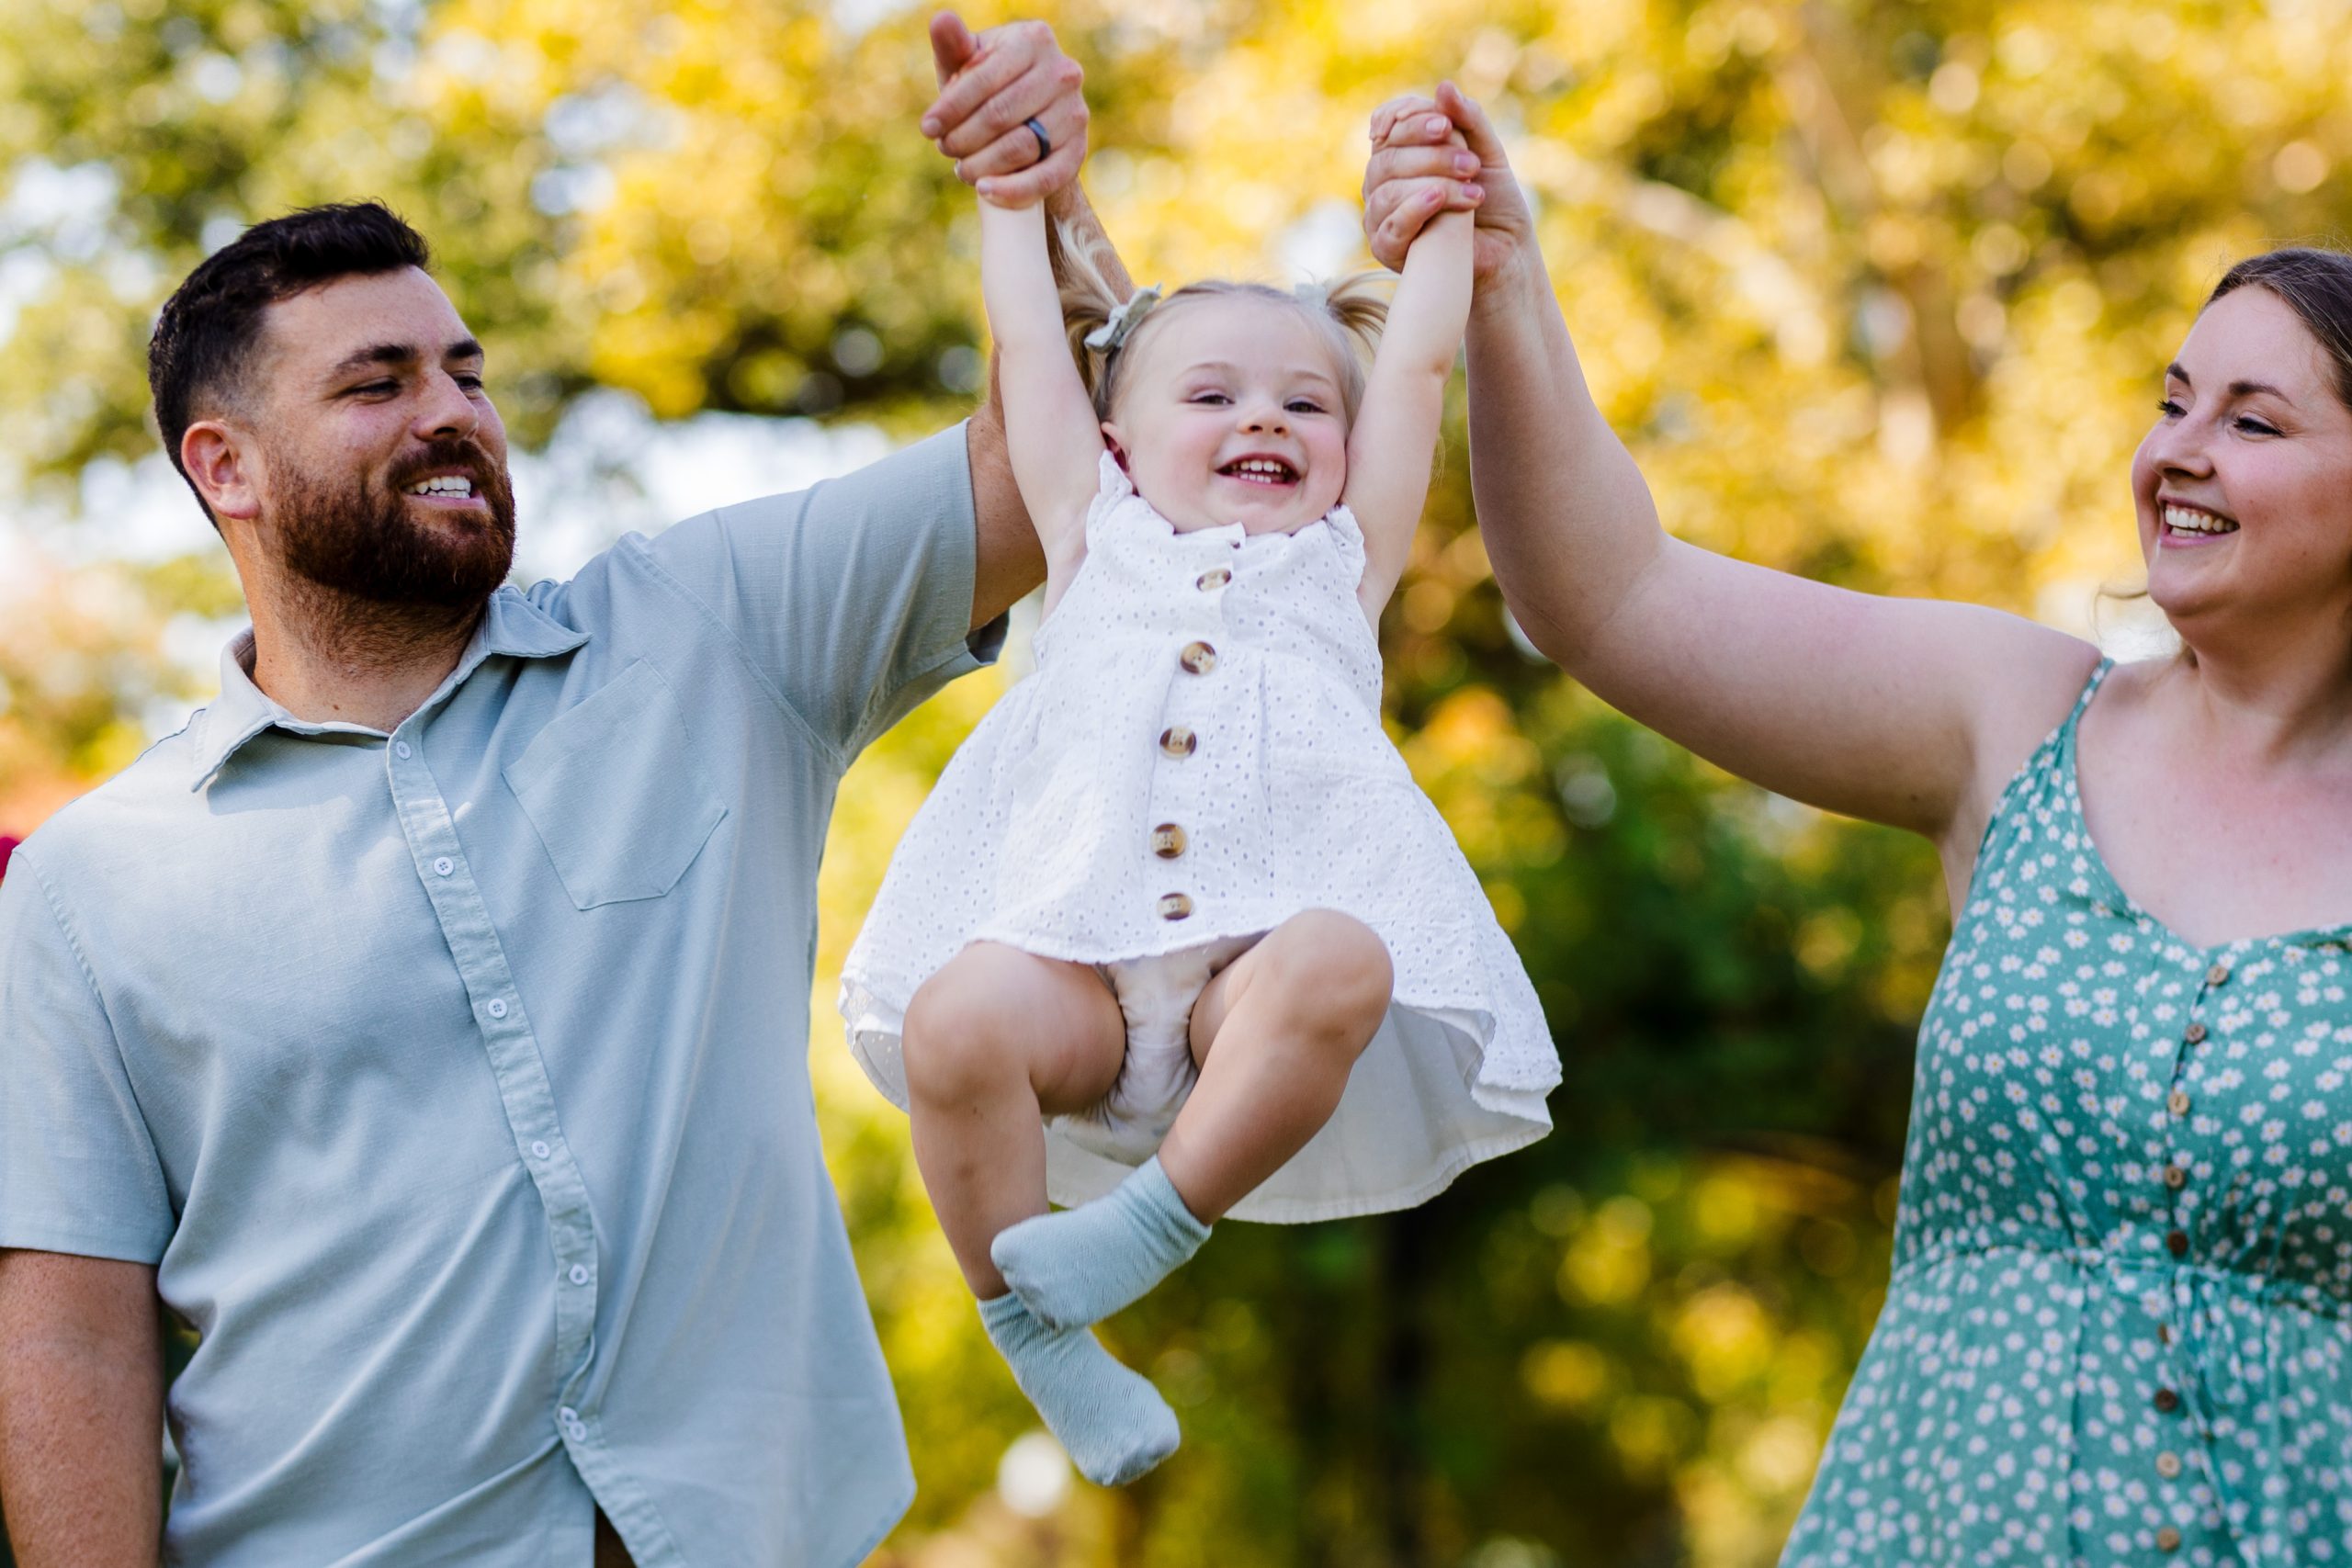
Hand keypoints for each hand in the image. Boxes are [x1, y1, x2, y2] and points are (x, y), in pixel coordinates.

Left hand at [922, 13, 1086, 206]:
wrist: (1030, 117)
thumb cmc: (990, 85)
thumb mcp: (969, 63)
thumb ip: (955, 45)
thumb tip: (942, 21)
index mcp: (1033, 40)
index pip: (983, 79)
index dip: (950, 108)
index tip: (927, 129)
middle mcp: (1063, 72)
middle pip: (1000, 115)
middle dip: (963, 138)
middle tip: (946, 149)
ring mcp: (1075, 112)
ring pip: (1020, 148)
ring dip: (982, 165)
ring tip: (963, 169)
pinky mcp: (1079, 149)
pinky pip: (1045, 178)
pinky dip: (1012, 190)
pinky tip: (985, 191)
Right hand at [1362, 82, 1530, 286]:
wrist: (1506, 249)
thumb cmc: (1494, 200)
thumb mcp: (1486, 151)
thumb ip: (1467, 119)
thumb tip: (1443, 87)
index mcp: (1401, 151)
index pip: (1388, 124)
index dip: (1411, 120)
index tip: (1446, 124)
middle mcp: (1383, 180)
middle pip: (1387, 156)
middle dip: (1432, 155)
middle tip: (1472, 163)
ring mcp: (1380, 214)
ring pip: (1388, 188)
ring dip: (1434, 182)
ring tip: (1473, 191)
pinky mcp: (1386, 247)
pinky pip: (1390, 223)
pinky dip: (1415, 208)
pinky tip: (1440, 200)